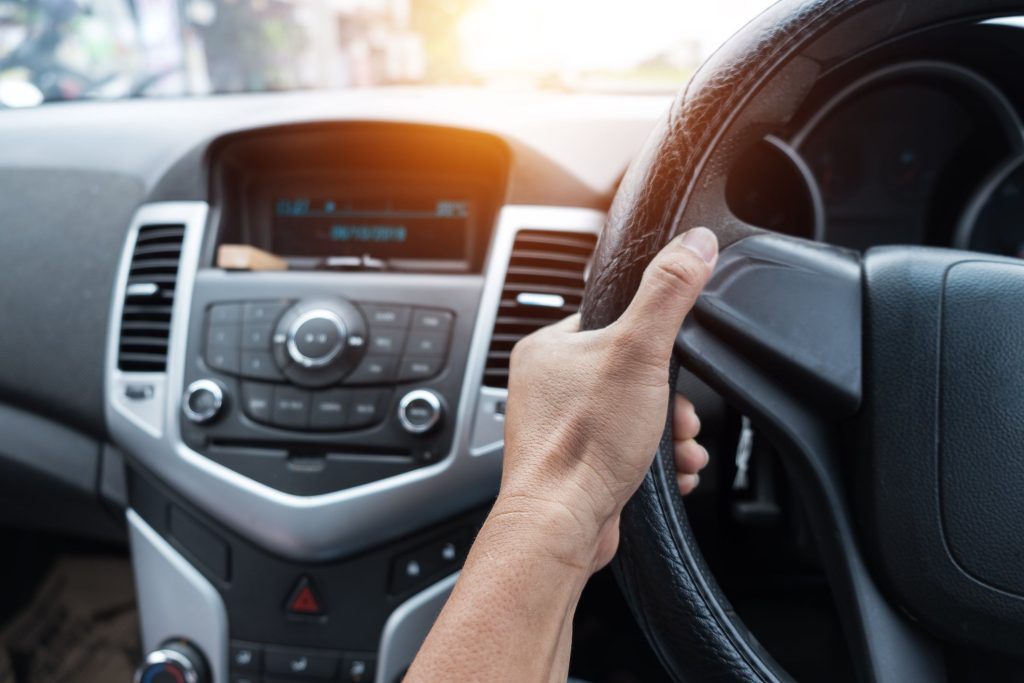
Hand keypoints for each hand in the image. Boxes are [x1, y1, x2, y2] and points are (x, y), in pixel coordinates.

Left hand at [493, 226, 718, 573]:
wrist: (561, 526)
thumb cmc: (583, 445)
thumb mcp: (639, 352)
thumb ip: (669, 293)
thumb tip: (694, 244)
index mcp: (549, 348)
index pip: (612, 320)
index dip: (656, 341)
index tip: (673, 363)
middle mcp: (548, 386)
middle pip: (632, 372)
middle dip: (669, 399)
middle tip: (677, 416)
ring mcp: (560, 427)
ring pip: (634, 414)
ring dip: (669, 432)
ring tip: (679, 448)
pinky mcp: (577, 464)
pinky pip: (626, 449)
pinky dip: (656, 459)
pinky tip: (672, 472)